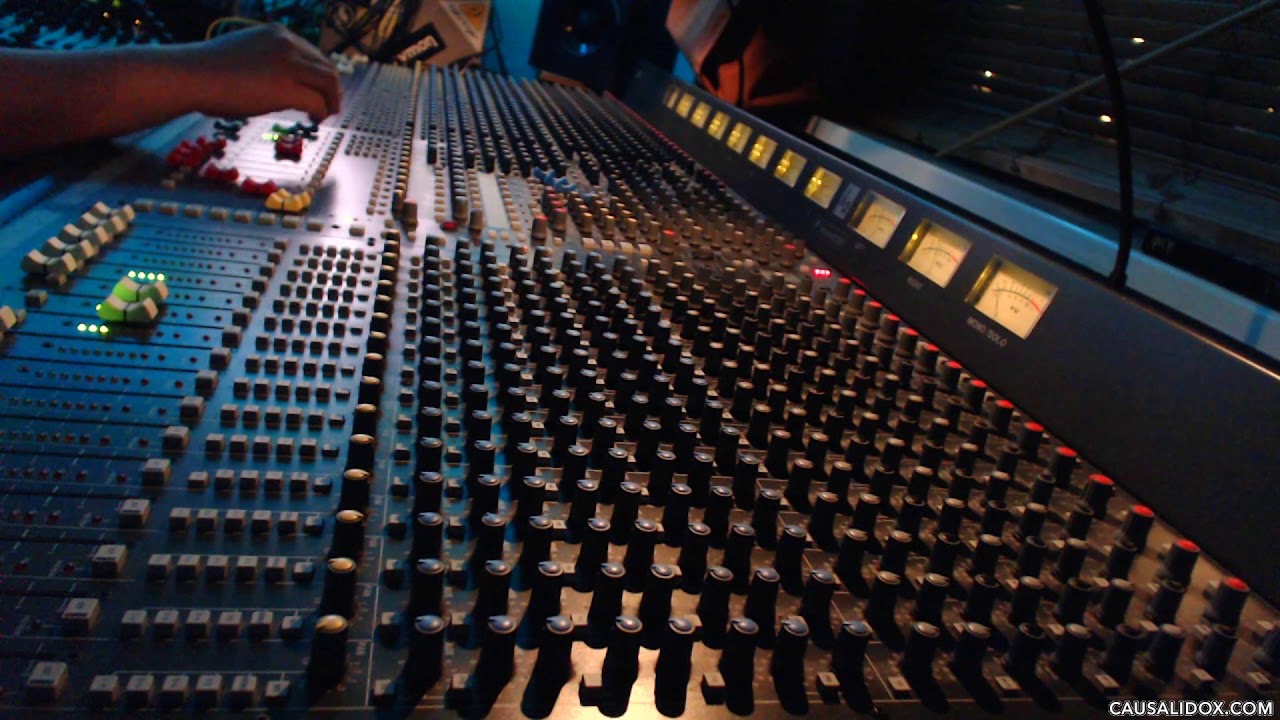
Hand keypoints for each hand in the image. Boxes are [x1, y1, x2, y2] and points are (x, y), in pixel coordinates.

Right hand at [184, 24, 341, 121]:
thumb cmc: (208, 69)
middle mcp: (288, 45)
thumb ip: (268, 61)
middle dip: (332, 88)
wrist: (191, 75)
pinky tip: (315, 120)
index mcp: (278, 33)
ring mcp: (288, 65)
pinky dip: (321, 113)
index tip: (320, 89)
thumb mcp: (246, 53)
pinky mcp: (286, 89)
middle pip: (326, 67)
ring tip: (325, 114)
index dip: (320, 74)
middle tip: (330, 105)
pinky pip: (317, 102)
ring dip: (331, 101)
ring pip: (328, 83)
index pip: (313, 53)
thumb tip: (279, 82)